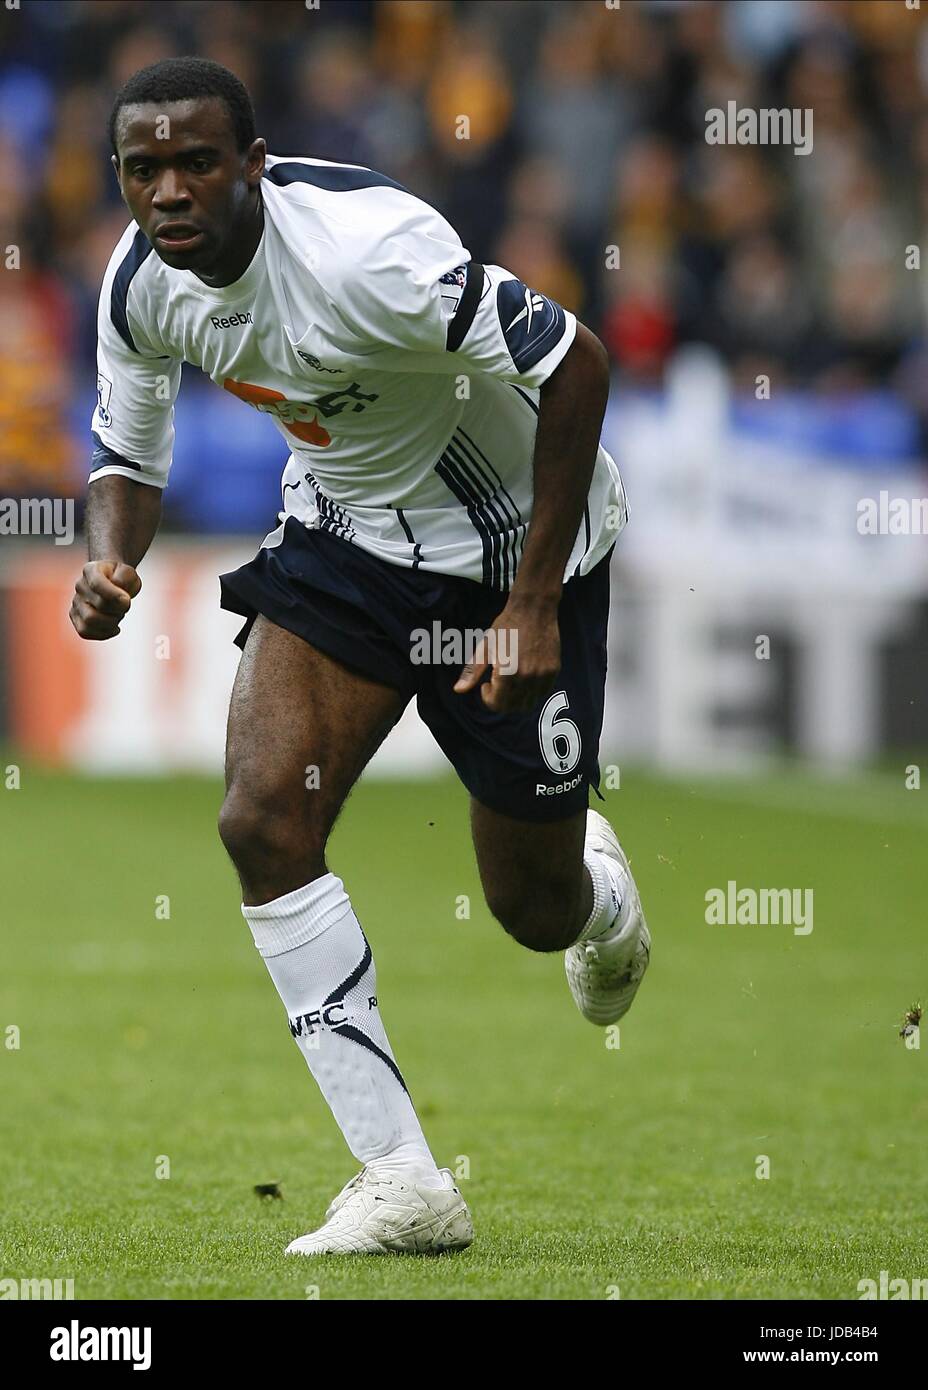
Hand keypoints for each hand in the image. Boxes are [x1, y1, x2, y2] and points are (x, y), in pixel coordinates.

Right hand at [69, 561, 140, 639]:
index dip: (114, 595)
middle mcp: (80, 586)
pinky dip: (103, 634)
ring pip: (89, 621)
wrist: (111, 580)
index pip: (97, 584)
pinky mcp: (75, 617)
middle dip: (118, 610)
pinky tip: (115, 628)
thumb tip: (118, 599)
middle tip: (125, 607)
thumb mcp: (129, 573)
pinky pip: (85, 632)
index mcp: (91, 570)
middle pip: (98, 605)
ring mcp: (75, 602)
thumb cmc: (120, 577)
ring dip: (111, 623)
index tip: (127, 600)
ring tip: (118, 616)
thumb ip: (125, 580)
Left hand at [453, 596, 560, 712]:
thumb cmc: (506, 625)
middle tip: (496, 684)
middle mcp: (527, 677)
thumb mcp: (485, 647)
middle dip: (501, 700)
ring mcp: (543, 675)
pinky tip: (524, 676)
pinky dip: (531, 691)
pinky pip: (541, 692)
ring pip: (528, 703)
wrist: (534, 609)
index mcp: (507, 672)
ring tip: (510, 681)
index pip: (497, 704)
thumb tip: (458, 690)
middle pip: (512, 707)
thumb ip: (472, 671)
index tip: (486, 685)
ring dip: (516, 698)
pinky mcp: (553, 671)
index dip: (487, 698)